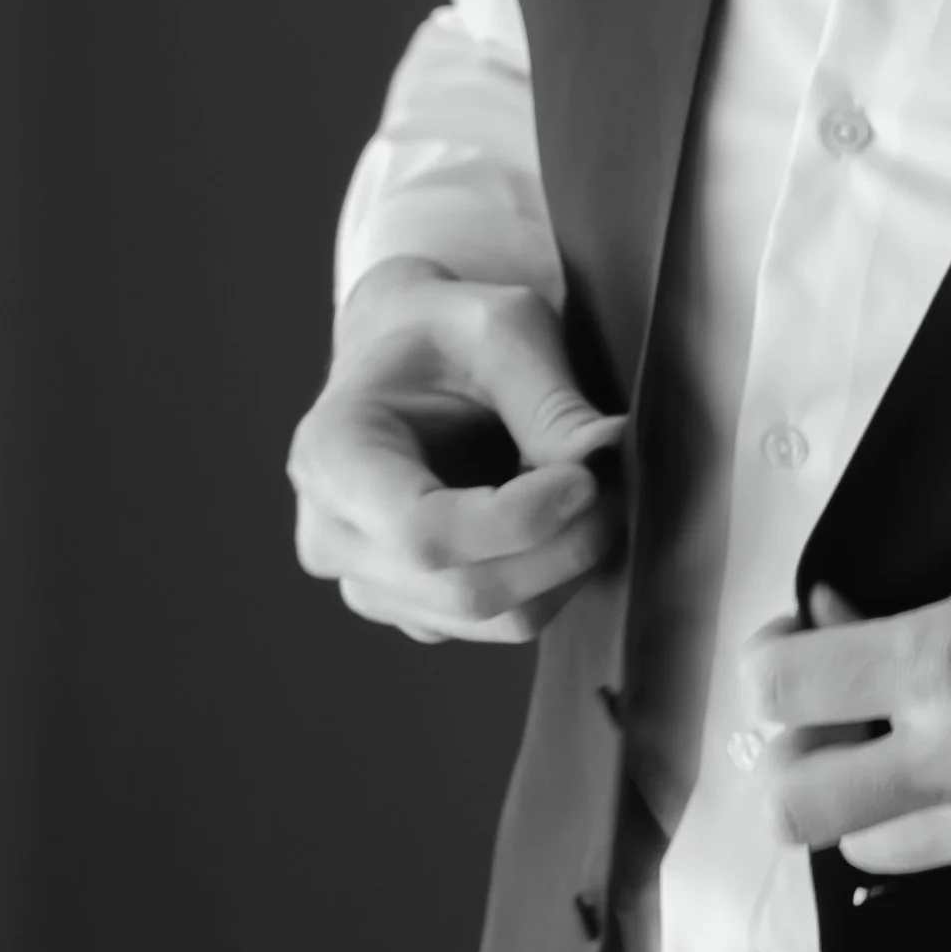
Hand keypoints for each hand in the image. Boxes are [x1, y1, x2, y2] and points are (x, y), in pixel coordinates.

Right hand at [287, 256, 627, 644]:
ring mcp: (370, 582)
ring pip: (492, 618)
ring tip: (601, 498)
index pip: (423, 532)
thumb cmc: (446, 331)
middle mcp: (332, 536)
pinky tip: (567, 523)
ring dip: (567, 567)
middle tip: (619, 489)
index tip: (589, 477)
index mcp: (331, 457)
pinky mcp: (415, 606)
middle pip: (465, 589)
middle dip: (564, 548)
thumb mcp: (502, 329)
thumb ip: (550, 401)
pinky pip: (499, 622)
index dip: (521, 521)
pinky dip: (553, 580)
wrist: (406, 351)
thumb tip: (609, 454)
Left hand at [736, 536, 950, 900]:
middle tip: (833, 727)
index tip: (793, 657)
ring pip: (879, 849)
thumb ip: (926, 612)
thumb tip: (843, 633)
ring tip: (948, 743)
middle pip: (795, 808)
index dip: (771, 669)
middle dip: (796, 764)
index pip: (782, 694)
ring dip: (886, 798)